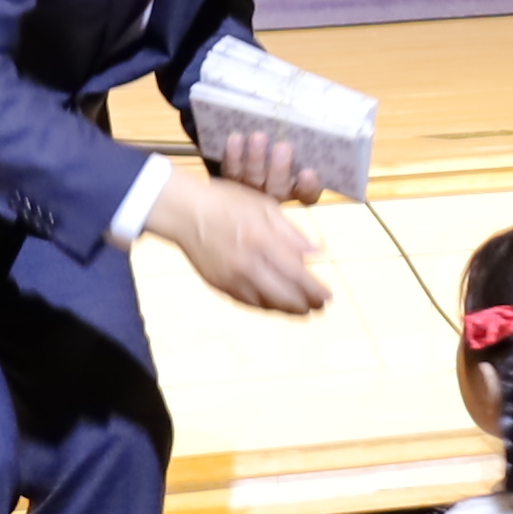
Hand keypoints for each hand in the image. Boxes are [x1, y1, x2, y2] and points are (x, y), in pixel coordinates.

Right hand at [146, 167, 330, 315]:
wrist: (184, 212)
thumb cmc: (226, 202)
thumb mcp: (265, 207)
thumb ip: (292, 233)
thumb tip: (317, 253)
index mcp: (263, 240)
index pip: (296, 274)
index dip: (314, 290)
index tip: (328, 297)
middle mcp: (248, 264)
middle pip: (284, 295)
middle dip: (305, 305)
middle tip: (319, 308)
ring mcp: (232, 278)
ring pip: (266, 303)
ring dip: (287, 310)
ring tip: (302, 310)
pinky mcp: (220, 284)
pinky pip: (248, 302)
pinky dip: (265, 306)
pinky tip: (275, 304)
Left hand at [203, 125, 324, 206]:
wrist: (251, 142)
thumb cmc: (285, 138)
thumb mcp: (300, 137)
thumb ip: (308, 133)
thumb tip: (328, 107)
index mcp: (299, 187)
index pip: (308, 194)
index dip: (309, 187)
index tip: (309, 172)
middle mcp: (277, 193)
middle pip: (279, 189)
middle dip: (280, 170)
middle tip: (283, 147)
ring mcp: (252, 190)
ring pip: (253, 181)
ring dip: (256, 160)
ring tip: (259, 137)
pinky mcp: (232, 181)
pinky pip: (232, 173)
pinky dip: (233, 157)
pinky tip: (236, 139)